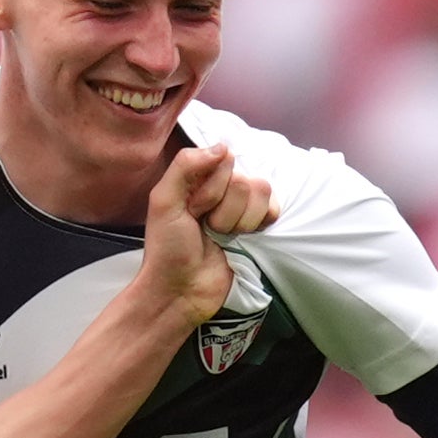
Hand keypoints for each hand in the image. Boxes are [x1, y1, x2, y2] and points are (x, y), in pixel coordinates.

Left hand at [134, 145, 273, 328]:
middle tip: (204, 227)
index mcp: (197, 178)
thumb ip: (186, 166)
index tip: (192, 209)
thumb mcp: (163, 202)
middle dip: (223, 209)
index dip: (210, 188)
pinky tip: (239, 238)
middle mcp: (221, 188)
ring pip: (261, 191)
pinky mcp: (258, 227)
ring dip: (238, 220)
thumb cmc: (167, 249)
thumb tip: (224, 147)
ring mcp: (241, 207)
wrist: (181, 290)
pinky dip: (257, 224)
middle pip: (244, 179)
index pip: (224, 161)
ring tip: (219, 236)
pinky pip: (273, 208)